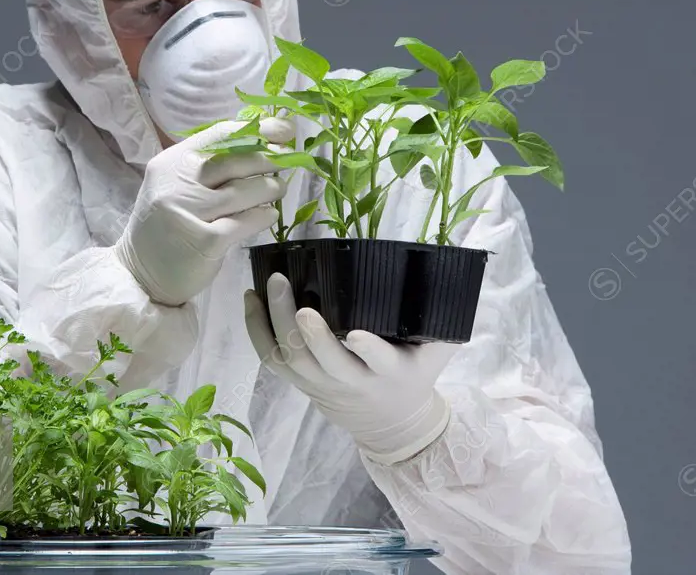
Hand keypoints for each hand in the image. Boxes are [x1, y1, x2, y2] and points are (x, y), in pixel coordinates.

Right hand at [116, 118, 293, 306]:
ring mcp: (190, 212)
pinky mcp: (206, 241)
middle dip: (268, 158)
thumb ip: (208, 167)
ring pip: (243, 191)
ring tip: (279, 188)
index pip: (219, 135)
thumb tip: (259, 143)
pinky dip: (262, 217)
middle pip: (235, 161)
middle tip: (288, 160)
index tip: (284, 130)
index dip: (257, 130)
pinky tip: (270, 215)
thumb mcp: (177, 187)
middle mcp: (177, 184)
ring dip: (269, 188)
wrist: (142, 274)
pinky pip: (244, 222)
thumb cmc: (167, 226)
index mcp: (171, 163)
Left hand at [244, 273, 456, 464]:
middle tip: (287, 286)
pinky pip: (272, 362)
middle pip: (323, 360)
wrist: (392, 425)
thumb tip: (446, 270)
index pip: (379, 362)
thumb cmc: (414, 375)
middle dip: (304, 326)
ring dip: (272, 322)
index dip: (368, 350)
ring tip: (264, 287)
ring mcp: (322, 386)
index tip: (357, 333)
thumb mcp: (437, 352)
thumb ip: (441, 319)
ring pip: (291, 360)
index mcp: (391, 373)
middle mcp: (353, 383)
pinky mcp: (301, 385)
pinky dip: (256, 332)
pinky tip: (250, 302)